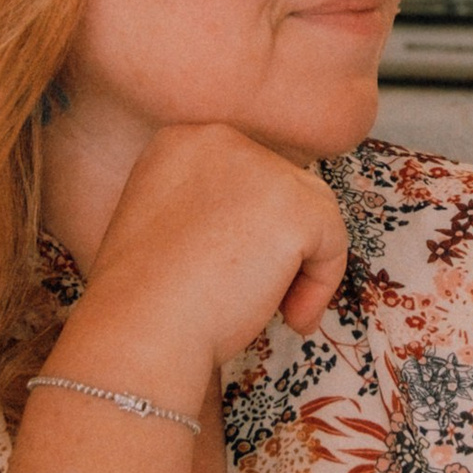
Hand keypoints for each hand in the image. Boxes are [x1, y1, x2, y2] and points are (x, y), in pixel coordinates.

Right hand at [60, 124, 347, 404]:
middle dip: (278, 246)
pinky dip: (320, 286)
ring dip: (300, 267)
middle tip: (249, 297)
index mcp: (183, 140)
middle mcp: (220, 138)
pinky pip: (333, 243)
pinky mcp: (294, 205)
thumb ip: (216, 206)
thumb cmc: (145, 300)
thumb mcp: (168, 225)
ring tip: (270, 311)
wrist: (139, 334)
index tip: (227, 275)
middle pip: (285, 188)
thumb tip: (272, 224)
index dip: (250, 231)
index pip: (249, 175)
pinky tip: (289, 318)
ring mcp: (260, 167)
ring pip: (314, 213)